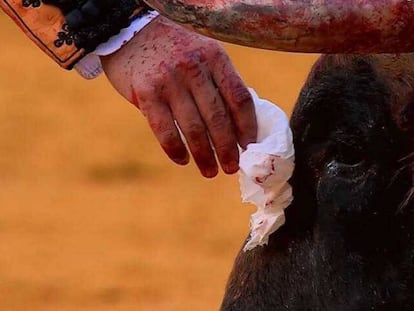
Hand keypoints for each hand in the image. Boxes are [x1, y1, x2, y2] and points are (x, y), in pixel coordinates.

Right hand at [101, 16, 256, 177]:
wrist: (131, 30)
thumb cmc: (174, 49)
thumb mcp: (202, 53)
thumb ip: (218, 82)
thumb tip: (237, 123)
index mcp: (215, 57)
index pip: (239, 98)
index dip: (248, 127)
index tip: (249, 147)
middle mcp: (194, 68)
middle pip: (219, 118)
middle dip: (228, 149)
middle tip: (231, 168)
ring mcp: (170, 81)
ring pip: (194, 129)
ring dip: (204, 156)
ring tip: (210, 171)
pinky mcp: (147, 93)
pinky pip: (165, 130)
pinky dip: (176, 150)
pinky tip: (182, 160)